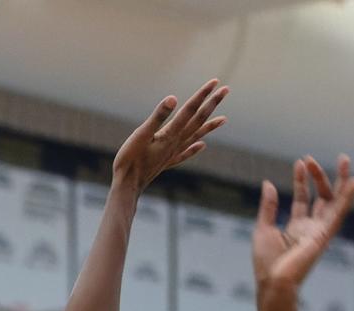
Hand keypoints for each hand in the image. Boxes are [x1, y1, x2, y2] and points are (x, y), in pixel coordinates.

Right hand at [112, 78, 228, 193]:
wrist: (127, 186)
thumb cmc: (130, 160)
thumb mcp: (141, 134)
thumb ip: (158, 117)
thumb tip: (173, 98)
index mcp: (170, 134)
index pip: (190, 110)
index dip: (202, 95)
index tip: (215, 81)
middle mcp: (175, 143)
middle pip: (198, 120)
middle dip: (212, 104)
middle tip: (226, 90)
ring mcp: (172, 153)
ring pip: (195, 136)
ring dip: (209, 126)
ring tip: (223, 119)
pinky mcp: (166, 162)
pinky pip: (185, 153)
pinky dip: (195, 148)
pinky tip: (202, 145)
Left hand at [253, 155, 353, 291]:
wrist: (274, 282)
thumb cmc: (266, 263)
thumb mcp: (263, 229)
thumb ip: (268, 207)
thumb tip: (268, 184)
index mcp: (296, 228)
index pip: (303, 199)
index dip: (302, 180)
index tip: (300, 162)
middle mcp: (310, 228)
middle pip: (321, 197)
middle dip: (319, 177)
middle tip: (311, 159)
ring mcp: (320, 232)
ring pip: (334, 202)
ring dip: (340, 181)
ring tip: (344, 160)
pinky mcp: (325, 236)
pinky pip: (339, 214)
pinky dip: (347, 198)